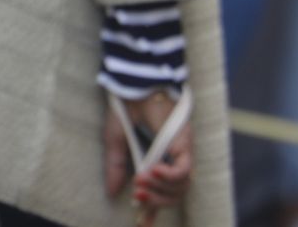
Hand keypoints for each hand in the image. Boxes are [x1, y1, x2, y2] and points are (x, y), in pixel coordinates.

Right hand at [103, 90, 192, 223]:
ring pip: (181, 186)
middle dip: (156, 201)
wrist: (134, 84)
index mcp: (159, 159)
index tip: (144, 225)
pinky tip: (152, 172)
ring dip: (160, 190)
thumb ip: (116, 167)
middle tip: (137, 198)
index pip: (163, 192)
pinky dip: (169, 176)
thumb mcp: (115, 142)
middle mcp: (175, 158)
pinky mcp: (185, 142)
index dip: (154, 211)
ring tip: (139, 183)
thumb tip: (112, 192)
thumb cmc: (127, 108)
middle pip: (175, 194)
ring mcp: (182, 150)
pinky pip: (183, 170)